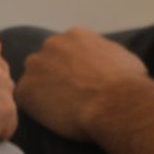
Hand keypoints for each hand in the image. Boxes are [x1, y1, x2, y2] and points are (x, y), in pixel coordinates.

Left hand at [14, 28, 150, 142]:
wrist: (116, 103)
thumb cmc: (127, 82)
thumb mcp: (121, 56)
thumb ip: (104, 53)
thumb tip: (104, 59)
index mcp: (75, 35)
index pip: (65, 49)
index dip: (70, 68)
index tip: (78, 82)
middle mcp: (52, 44)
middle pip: (45, 61)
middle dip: (53, 76)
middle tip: (67, 97)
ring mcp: (36, 66)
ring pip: (33, 79)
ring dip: (42, 91)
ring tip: (60, 110)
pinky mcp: (27, 90)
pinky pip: (26, 99)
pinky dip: (35, 109)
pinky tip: (53, 118)